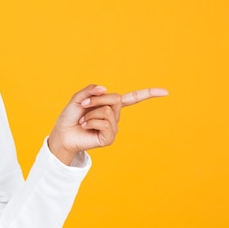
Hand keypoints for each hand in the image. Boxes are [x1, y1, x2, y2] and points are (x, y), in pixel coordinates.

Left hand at [48, 85, 167, 164]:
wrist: (62, 134)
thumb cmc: (70, 117)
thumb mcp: (78, 98)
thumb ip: (90, 90)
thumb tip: (104, 89)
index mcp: (110, 105)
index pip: (133, 98)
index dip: (148, 94)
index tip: (166, 92)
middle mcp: (114, 116)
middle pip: (115, 99)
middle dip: (96, 99)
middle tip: (83, 105)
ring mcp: (113, 128)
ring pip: (108, 110)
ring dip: (91, 112)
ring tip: (83, 120)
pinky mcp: (109, 138)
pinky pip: (105, 122)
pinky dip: (91, 121)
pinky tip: (85, 126)